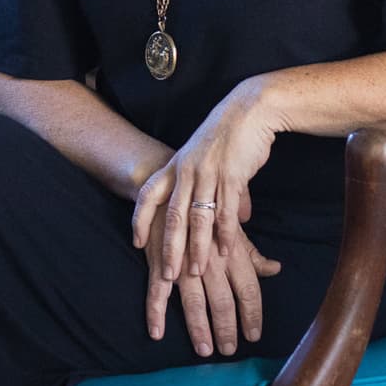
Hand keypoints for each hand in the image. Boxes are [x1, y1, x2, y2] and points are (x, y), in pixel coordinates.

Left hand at [131, 81, 281, 354]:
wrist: (249, 110)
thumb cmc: (229, 136)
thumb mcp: (210, 160)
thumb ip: (216, 191)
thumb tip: (236, 219)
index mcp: (176, 165)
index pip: (149, 194)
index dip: (140, 219)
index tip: (137, 243)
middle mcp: (187, 170)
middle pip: (172, 215)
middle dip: (169, 248)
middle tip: (167, 276)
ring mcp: (208, 173)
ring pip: (197, 217)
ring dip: (196, 247)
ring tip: (195, 272)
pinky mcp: (231, 174)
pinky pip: (225, 210)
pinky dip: (225, 233)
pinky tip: (224, 251)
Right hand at [138, 205, 280, 356]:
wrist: (167, 183)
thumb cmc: (205, 209)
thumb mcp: (232, 228)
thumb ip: (252, 253)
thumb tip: (275, 269)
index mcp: (231, 250)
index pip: (249, 289)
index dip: (252, 314)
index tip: (254, 336)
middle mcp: (210, 258)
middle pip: (222, 300)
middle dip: (227, 328)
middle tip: (229, 350)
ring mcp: (182, 261)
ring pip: (192, 300)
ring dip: (198, 327)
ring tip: (205, 349)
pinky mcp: (158, 260)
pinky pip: (156, 291)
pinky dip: (155, 312)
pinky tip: (157, 333)